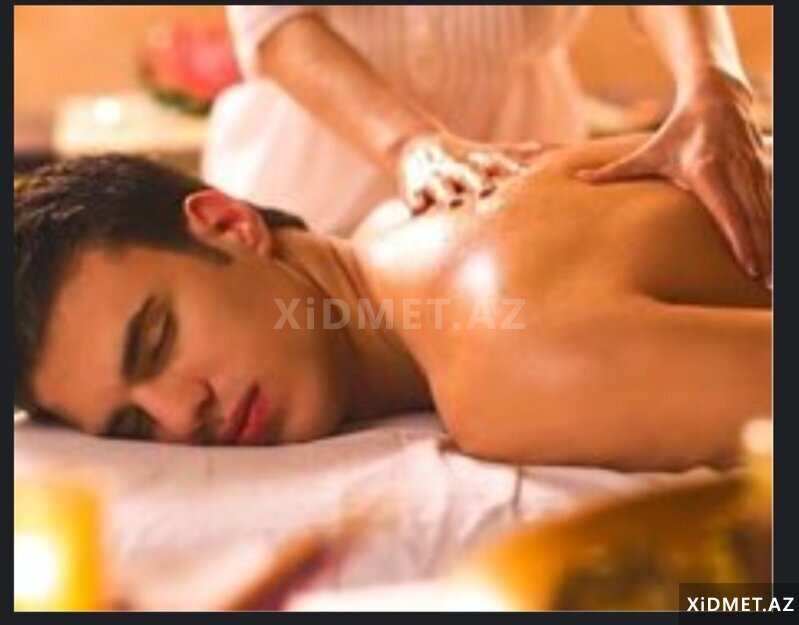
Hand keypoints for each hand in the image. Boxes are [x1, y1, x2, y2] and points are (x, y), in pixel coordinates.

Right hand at [396, 132, 544, 214]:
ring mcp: (433, 178)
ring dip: (445, 193)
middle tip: (488, 191)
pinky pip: (412, 197)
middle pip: (468, 174)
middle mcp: (455, 168)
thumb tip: (550, 148)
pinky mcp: (412, 188)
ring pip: (440, 186)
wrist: (414, 148)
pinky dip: (413, 202)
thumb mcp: (485, 152)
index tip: (521, 175)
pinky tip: (415, 210)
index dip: (506, 167)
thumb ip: (513, 152)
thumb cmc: (460, 158)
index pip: (493, 162)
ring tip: (451, 202)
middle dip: (477, 181)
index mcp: (474, 161)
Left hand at [578, 71, 771, 287]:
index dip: (741, 240)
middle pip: (754, 218)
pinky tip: (776, 253)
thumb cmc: (678, 131)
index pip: (728, 211)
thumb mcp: (647, 153)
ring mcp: (754, 169)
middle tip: (765, 285)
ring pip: (769, 212)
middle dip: (763, 253)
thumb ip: (614, 171)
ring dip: (773, 244)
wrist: (717, 98)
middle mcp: (735, 171)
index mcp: (706, 169)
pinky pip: (774, 203)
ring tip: (773, 279)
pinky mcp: (765, 169)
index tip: (748, 266)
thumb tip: (578, 179)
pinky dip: (776, 228)